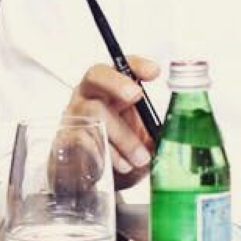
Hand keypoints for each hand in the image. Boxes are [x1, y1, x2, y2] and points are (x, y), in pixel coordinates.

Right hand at [66, 55, 160, 188]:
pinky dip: (105, 154)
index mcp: (111, 88)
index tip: (154, 72)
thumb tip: (176, 132)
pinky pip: (81, 140)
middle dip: (117, 83)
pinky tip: (120, 165)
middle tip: (136, 96)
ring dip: (121, 136)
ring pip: (93, 113)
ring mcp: (74, 115)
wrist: (87, 175)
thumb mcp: (139, 133)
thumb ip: (154, 127)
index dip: (137, 65)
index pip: (122, 65)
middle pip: (97, 75)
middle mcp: (89, 94)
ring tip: (139, 157)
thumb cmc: (117, 146)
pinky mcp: (64, 139)